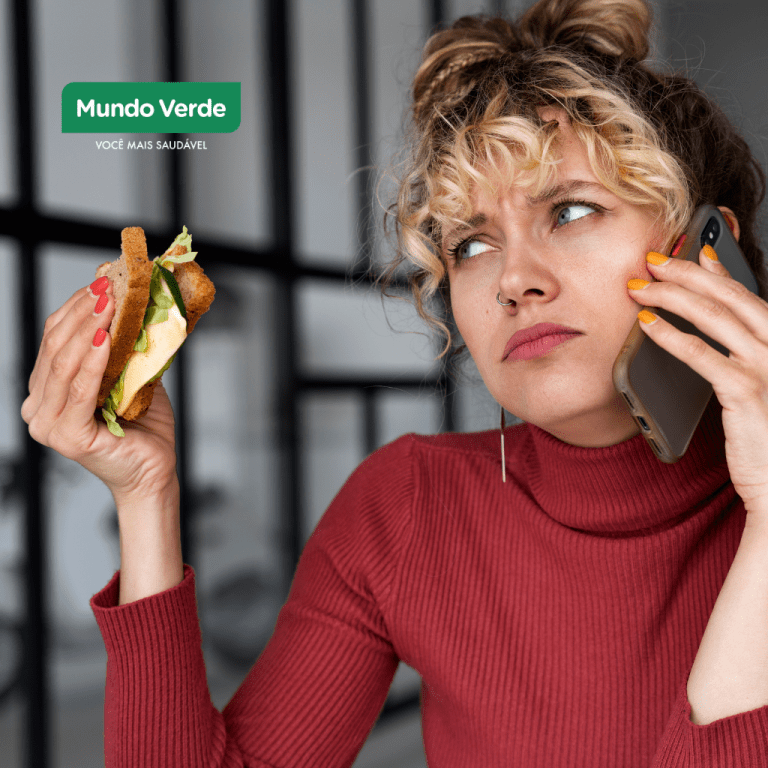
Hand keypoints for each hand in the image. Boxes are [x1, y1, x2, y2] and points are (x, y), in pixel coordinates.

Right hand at [21, 279, 177, 500]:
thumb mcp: (129, 378)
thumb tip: (132, 307)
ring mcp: (47, 425)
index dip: (75, 308)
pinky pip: (79, 390)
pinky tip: (107, 337)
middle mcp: (37, 408)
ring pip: (63, 364)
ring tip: (109, 303)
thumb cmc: (141, 427)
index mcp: (46, 392)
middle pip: (55, 348)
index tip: (102, 283)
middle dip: (82, 312)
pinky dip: (93, 361)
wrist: (154, 471)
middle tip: (108, 286)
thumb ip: (121, 351)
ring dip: (88, 328)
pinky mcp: (67, 437)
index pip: (53, 340)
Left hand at [627, 244, 767, 514]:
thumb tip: (705, 334)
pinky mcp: (747, 392)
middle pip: (729, 297)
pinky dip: (670, 334)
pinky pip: (701, 354)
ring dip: (671, 295)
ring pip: (714, 317)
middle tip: (652, 260)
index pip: (748, 296)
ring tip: (640, 286)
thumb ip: (742, 358)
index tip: (692, 250)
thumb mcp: (762, 390)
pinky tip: (647, 323)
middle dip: (687, 273)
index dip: (717, 270)